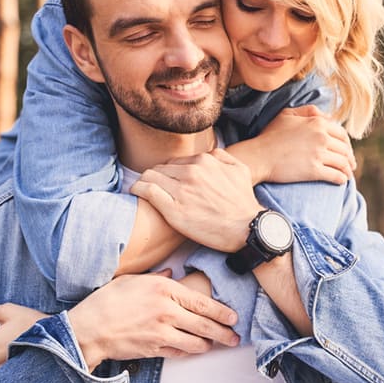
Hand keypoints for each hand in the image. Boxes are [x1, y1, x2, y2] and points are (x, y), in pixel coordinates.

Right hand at [68, 272, 239, 371]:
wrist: (89, 328)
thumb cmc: (108, 300)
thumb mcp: (134, 280)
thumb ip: (158, 277)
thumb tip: (173, 272)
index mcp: (164, 290)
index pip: (201, 302)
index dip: (221, 311)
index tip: (233, 316)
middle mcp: (166, 311)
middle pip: (204, 324)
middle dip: (223, 332)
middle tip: (235, 336)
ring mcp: (161, 332)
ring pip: (195, 342)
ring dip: (209, 345)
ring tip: (218, 344)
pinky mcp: (154, 349)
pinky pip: (179, 352)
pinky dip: (189, 352)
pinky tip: (195, 349)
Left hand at [130, 149, 260, 252]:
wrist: (247, 228)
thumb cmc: (243, 202)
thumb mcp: (239, 169)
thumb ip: (222, 156)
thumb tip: (208, 154)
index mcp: (204, 161)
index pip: (174, 161)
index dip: (169, 172)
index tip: (166, 181)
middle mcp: (191, 172)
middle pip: (160, 168)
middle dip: (155, 176)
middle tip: (153, 186)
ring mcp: (181, 190)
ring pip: (149, 176)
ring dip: (144, 181)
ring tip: (141, 189)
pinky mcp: (173, 209)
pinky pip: (147, 191)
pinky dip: (138, 189)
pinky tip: (136, 192)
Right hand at [228, 105, 355, 184]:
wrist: (259, 156)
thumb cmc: (270, 136)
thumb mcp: (287, 115)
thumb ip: (308, 111)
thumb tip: (325, 115)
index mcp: (317, 122)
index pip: (341, 133)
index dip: (347, 143)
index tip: (347, 150)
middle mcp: (321, 137)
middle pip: (344, 149)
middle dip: (350, 158)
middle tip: (350, 165)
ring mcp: (318, 154)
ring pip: (342, 162)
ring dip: (348, 169)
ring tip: (347, 174)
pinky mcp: (314, 170)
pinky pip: (335, 175)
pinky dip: (341, 179)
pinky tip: (341, 181)